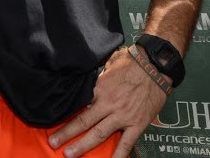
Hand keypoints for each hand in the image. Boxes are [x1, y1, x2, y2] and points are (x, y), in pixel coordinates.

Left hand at [48, 46, 167, 157]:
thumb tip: (84, 78)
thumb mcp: (108, 65)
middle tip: (53, 143)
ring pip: (99, 135)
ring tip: (70, 154)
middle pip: (83, 122)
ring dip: (83, 145)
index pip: (79, 105)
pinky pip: (126, 143)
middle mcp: (109, 104)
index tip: (53, 122)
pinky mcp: (137, 124)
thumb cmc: (132, 61)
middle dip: (67, 134)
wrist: (156, 65)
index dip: (65, 115)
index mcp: (100, 89)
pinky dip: (118, 156)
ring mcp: (123, 116)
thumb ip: (97, 77)